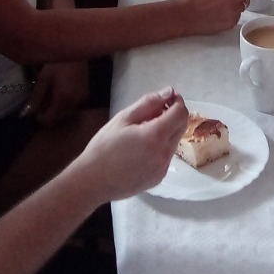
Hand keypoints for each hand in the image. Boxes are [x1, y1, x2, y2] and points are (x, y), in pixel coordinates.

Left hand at [24, 61, 88, 126]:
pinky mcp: (86, 93)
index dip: (40, 117)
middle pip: (59, 118)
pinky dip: (65, 104)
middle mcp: (74, 102)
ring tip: (50, 95)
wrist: (75, 49)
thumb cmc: (57, 62)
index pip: (50, 120)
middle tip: (42, 100)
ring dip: (57, 110)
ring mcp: (82, 98)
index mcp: (63, 100)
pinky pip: (73, 105)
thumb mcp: (44, 79)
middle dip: (49, 113)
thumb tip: (25, 114)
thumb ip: (35, 98)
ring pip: (67, 113)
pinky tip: (60, 92)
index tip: (35, 108)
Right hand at [81, 88, 189, 203]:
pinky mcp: (158, 178)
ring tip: (143, 131)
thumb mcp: (123, 118)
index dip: (177, 102)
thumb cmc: (104, 147)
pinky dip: (161, 146)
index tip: (166, 98)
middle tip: (153, 112)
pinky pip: (167, 156)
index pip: (181, 113)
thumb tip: (169, 92)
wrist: (92, 182)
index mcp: (155, 136)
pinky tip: (141, 148)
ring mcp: (162, 168)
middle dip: (173, 115)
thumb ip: (149, 103)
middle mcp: (164, 154)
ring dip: (167, 131)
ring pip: (174, 141)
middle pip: (181, 127)